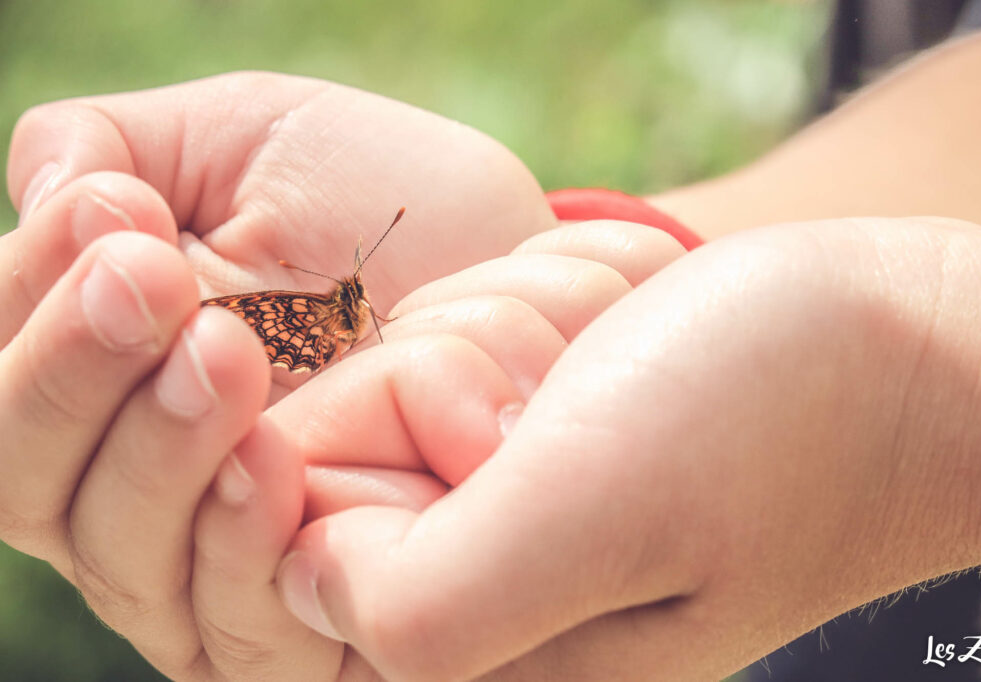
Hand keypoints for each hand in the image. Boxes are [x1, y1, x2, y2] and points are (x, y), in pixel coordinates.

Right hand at [0, 72, 552, 674]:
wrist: (498, 262)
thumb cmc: (366, 202)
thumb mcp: (238, 142)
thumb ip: (111, 148)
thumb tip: (44, 195)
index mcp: (96, 372)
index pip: (5, 373)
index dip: (34, 303)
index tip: (119, 218)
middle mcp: (132, 477)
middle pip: (30, 476)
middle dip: (76, 373)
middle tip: (154, 280)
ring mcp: (211, 555)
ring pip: (117, 553)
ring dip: (155, 452)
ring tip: (221, 352)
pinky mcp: (307, 613)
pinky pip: (234, 624)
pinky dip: (236, 544)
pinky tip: (273, 460)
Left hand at [275, 217, 980, 680]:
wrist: (901, 349)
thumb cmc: (774, 419)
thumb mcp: (598, 511)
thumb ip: (423, 597)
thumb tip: (305, 577)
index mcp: (489, 663)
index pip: (301, 537)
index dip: (383, 437)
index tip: (510, 419)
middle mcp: (487, 606)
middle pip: (347, 443)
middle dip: (460, 370)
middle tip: (583, 384)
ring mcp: (508, 513)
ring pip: (401, 374)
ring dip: (508, 329)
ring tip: (612, 363)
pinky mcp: (535, 440)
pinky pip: (455, 342)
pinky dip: (524, 310)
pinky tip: (611, 337)